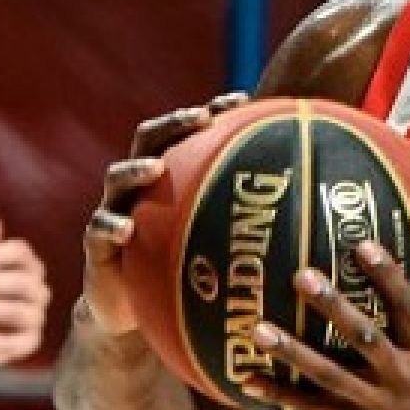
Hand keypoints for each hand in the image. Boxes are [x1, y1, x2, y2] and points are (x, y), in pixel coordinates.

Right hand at [82, 93, 247, 335]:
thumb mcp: (220, 246)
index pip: (189, 135)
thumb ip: (252, 226)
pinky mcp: (97, 245)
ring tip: (155, 168)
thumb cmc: (186, 272)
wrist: (138, 310)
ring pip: (118, 178)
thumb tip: (312, 216)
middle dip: (173, 124)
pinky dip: (112, 226)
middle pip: (150, 140)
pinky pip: (100, 230)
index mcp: (171, 177)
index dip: (211, 113)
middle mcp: (141, 186)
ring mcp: (115, 210)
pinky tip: (127, 228)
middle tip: (198, 117)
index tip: (239, 99)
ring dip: (136, 169)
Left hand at [239, 240, 409, 409]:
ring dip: (293, 353)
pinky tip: (247, 378)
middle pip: (364, 339)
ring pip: (330, 375)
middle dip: (334, 307)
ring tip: (258, 328)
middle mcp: (403, 376)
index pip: (409, 309)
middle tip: (301, 275)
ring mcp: (377, 403)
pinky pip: (314, 408)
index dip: (389, 277)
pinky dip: (281, 394)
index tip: (363, 245)